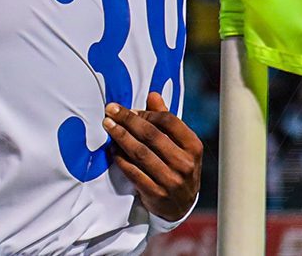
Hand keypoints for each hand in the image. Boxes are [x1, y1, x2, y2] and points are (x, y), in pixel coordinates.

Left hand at [103, 93, 202, 221]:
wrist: (181, 205)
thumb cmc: (177, 167)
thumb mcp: (179, 145)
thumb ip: (166, 120)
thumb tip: (153, 95)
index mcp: (193, 147)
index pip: (168, 121)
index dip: (146, 112)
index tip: (129, 109)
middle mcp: (185, 164)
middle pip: (151, 135)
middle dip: (127, 120)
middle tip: (110, 111)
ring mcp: (171, 180)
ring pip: (140, 152)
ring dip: (121, 136)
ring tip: (108, 125)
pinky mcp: (156, 194)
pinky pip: (133, 172)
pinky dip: (121, 158)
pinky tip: (112, 149)